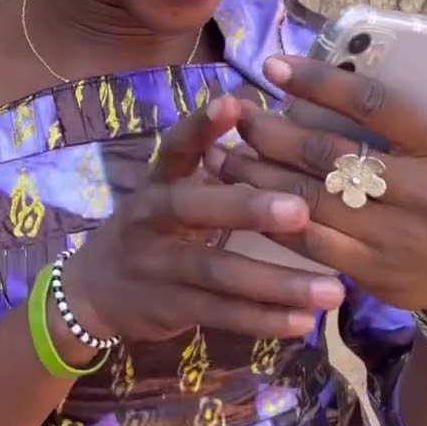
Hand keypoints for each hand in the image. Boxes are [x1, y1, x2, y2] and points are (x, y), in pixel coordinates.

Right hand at [63, 95, 348, 344]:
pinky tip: (304, 321)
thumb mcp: (167, 192)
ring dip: (277, 282)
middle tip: (301, 210)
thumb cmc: (150, 230)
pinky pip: (222, 314)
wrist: (93, 291)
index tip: (233, 104)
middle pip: (196, 210)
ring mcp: (158, 266)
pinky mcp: (169, 307)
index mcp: (158, 183)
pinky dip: (264, 319)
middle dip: (248, 209)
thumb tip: (262, 115)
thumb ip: (209, 165)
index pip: (175, 148)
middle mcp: (152, 219)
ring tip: (332, 289)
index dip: (200, 127)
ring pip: (220, 273)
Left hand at [206, 0, 426, 326]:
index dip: (319, 83)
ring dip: (258, 175)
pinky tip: (240, 198)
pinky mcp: (371, 269)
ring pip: (311, 198)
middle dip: (273, 132)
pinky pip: (307, 241)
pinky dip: (270, 217)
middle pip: (330, 154)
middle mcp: (426, 190)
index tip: (272, 65)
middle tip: (236, 113)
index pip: (373, 103)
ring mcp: (397, 234)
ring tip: (221, 153)